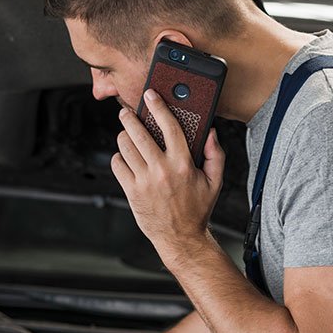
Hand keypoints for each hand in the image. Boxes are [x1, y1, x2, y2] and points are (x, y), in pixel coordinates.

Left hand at [112, 89, 225, 254]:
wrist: (180, 238)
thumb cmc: (197, 209)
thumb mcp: (214, 181)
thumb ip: (216, 154)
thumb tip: (210, 132)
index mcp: (183, 165)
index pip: (170, 127)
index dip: (159, 107)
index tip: (151, 95)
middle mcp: (162, 171)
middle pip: (138, 133)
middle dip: (130, 117)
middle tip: (128, 112)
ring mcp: (144, 181)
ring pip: (124, 146)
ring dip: (124, 137)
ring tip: (128, 136)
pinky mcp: (131, 191)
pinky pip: (117, 164)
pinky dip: (119, 158)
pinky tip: (127, 159)